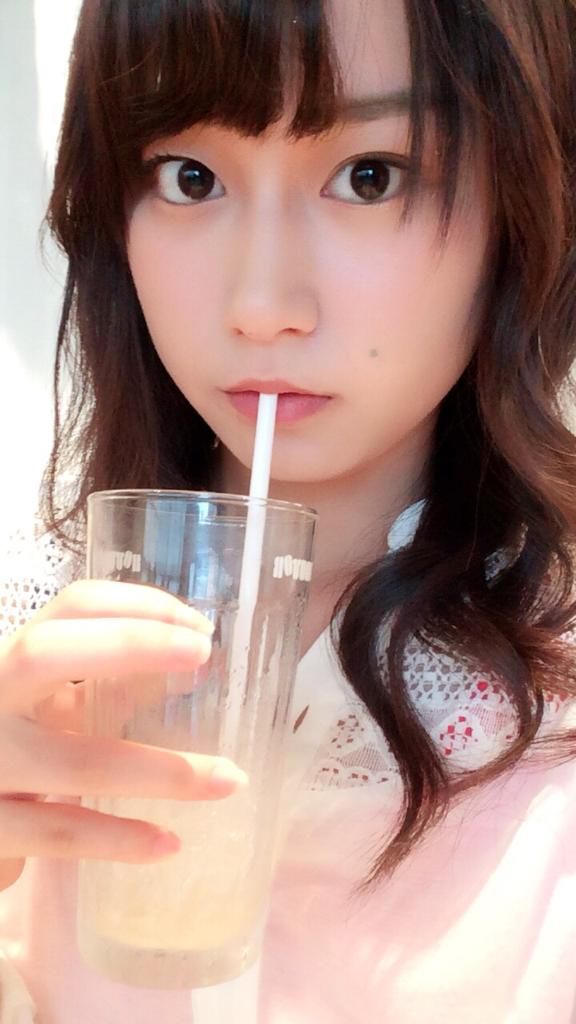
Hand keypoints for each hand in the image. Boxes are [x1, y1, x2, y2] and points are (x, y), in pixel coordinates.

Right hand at [0, 580, 244, 889]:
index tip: (202, 629)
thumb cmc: (5, 736)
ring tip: (229, 779)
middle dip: (132, 643)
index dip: (140, 606)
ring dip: (163, 770)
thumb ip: (98, 682)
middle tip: (203, 655)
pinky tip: (169, 843)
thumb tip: (192, 665)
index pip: (71, 604)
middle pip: (50, 653)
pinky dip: (119, 839)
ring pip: (77, 759)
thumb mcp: (39, 699)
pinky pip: (60, 831)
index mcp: (8, 657)